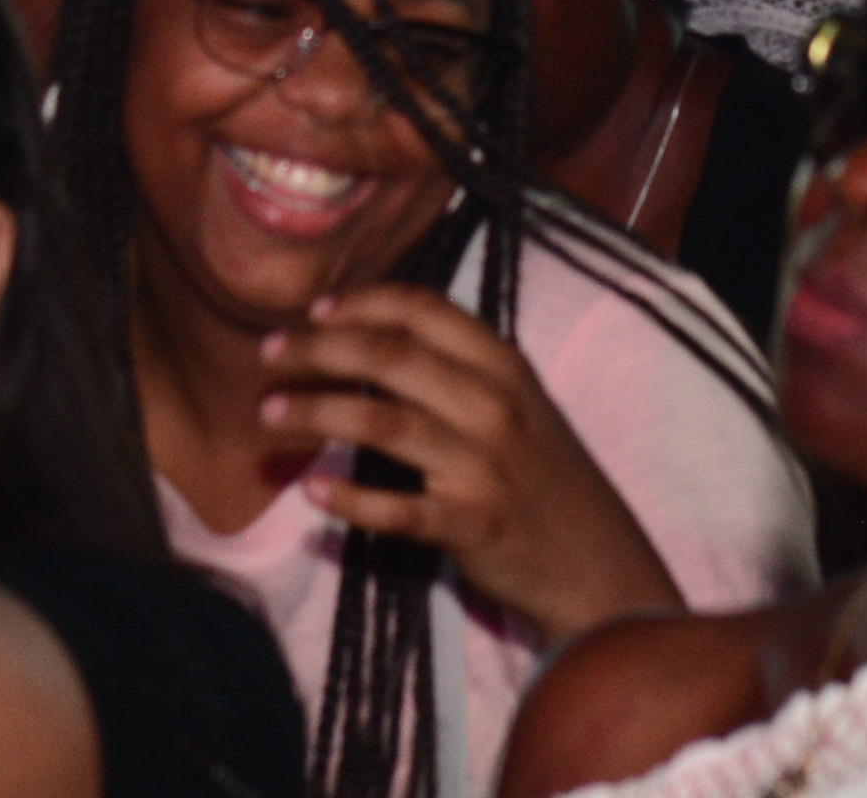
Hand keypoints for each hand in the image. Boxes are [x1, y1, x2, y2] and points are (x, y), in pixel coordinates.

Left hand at [258, 286, 679, 642]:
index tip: (313, 310)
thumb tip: (372, 343)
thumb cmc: (546, 479)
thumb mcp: (520, 406)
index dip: (361, 302)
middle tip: (269, 355)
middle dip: (318, 348)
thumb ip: (460, 373)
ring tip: (268, 413)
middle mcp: (494, 404)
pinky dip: (350, 497)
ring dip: (314, 411)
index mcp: (505, 365)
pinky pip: (397, 508)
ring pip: (381, 420)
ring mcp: (483, 464)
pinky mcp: (471, 524)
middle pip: (389, 355)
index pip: (423, 309)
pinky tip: (312, 490)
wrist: (599, 564)